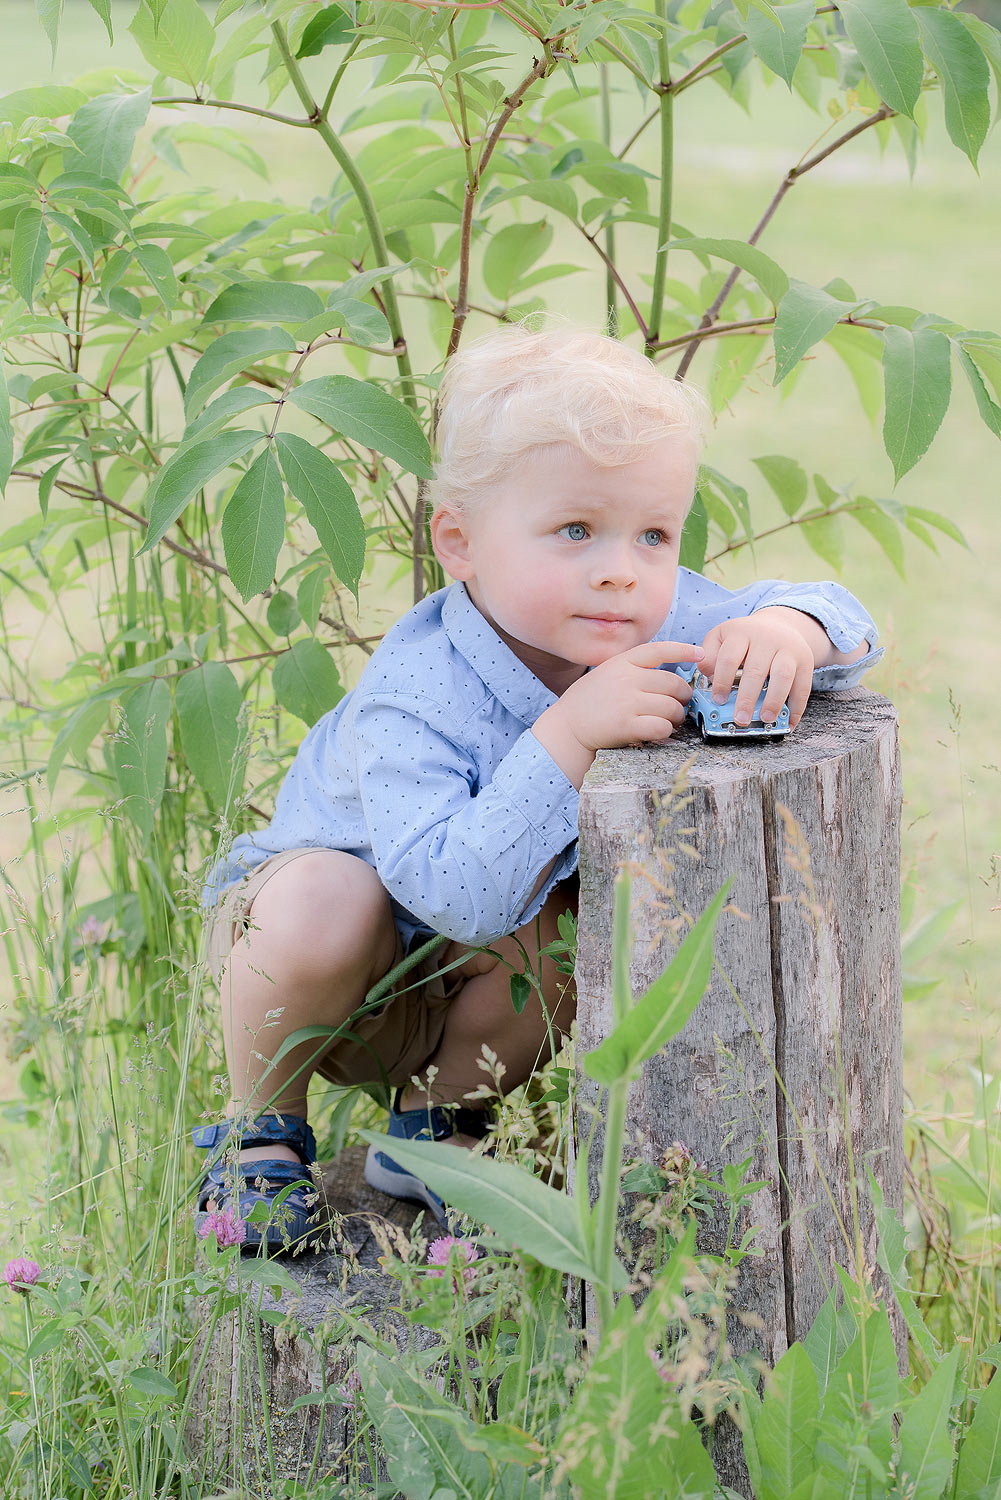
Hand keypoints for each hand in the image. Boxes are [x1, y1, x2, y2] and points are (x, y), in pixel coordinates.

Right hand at [532, 641, 703, 787]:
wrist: (566, 728)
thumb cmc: (588, 703)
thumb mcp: (606, 674)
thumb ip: (632, 670)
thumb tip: (668, 677)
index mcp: (622, 662)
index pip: (658, 649)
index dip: (683, 650)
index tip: (700, 654)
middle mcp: (626, 678)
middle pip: (674, 684)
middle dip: (682, 698)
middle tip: (677, 707)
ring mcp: (627, 701)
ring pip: (672, 707)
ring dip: (675, 718)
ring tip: (667, 722)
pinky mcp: (627, 725)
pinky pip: (662, 727)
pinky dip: (665, 732)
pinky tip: (656, 733)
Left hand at [698, 609, 821, 729]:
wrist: (780, 625)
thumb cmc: (746, 638)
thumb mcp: (722, 636)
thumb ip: (709, 654)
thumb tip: (706, 674)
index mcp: (742, 632)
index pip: (729, 657)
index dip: (722, 681)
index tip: (718, 700)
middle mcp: (767, 638)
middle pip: (756, 670)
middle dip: (747, 698)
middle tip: (740, 719)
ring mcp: (788, 649)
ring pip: (783, 676)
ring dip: (774, 701)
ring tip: (765, 719)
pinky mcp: (806, 661)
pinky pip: (804, 686)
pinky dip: (797, 707)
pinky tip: (789, 722)